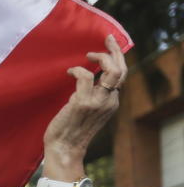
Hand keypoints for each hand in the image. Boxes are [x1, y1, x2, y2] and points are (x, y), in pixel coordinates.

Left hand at [42, 34, 126, 174]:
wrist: (64, 149)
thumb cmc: (70, 130)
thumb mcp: (87, 111)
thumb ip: (90, 96)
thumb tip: (85, 78)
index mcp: (112, 102)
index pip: (121, 75)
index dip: (117, 58)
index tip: (109, 46)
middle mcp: (109, 101)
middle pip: (122, 69)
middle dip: (116, 50)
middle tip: (107, 38)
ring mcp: (97, 102)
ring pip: (112, 70)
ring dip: (101, 57)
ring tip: (88, 54)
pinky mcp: (83, 103)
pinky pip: (85, 76)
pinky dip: (78, 69)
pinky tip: (69, 71)